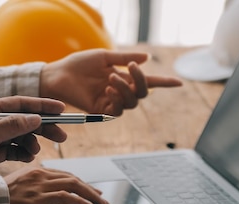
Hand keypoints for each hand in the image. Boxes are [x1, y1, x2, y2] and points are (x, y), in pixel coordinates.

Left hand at [0, 96, 66, 193]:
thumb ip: (12, 126)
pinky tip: (28, 158)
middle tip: (62, 136)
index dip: (42, 106)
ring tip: (36, 151)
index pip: (21, 104)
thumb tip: (35, 118)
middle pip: (24, 120)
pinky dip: (22, 154)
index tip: (62, 109)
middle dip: (43, 127)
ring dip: (31, 143)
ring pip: (20, 137)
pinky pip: (12, 150)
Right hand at [5, 166, 109, 203]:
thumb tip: (53, 195)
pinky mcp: (39, 198)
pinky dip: (80, 201)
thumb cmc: (1, 198)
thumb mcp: (21, 186)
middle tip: (101, 197)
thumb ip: (37, 186)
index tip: (90, 190)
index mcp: (37, 171)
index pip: (65, 175)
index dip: (81, 183)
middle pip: (72, 179)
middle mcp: (40, 175)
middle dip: (90, 188)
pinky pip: (66, 197)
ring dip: (90, 195)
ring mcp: (40, 186)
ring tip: (100, 203)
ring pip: (73, 185)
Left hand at [40, 49, 181, 115]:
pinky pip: (117, 110)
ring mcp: (111, 102)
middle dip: (141, 80)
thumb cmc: (79, 65)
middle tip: (132, 67)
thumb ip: (125, 58)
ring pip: (131, 102)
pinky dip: (117, 98)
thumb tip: (147, 58)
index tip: (179, 82)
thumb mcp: (104, 57)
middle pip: (142, 93)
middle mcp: (120, 91)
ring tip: (112, 78)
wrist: (59, 75)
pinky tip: (109, 88)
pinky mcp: (101, 110)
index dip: (164, 83)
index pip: (147, 82)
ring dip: (126, 88)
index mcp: (123, 77)